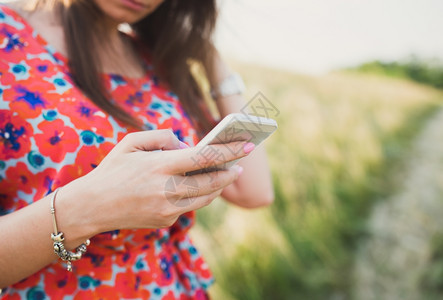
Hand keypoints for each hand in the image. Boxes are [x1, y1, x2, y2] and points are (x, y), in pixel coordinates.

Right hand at [59, 130, 248, 236]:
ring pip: (205, 198)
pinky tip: (198, 187)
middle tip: (239, 165)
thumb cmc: (112, 170)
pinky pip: (188, 206)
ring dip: (217, 187)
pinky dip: (196, 196)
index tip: (247, 145)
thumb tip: (185, 145)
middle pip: (211, 182)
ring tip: (224, 175)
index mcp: (159, 166)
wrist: (91, 207)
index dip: (229, 151)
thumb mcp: (131, 143)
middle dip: (229, 172)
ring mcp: (167, 209)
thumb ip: (161, 137)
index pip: (204, 157)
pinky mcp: (165, 221)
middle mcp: (166, 189)